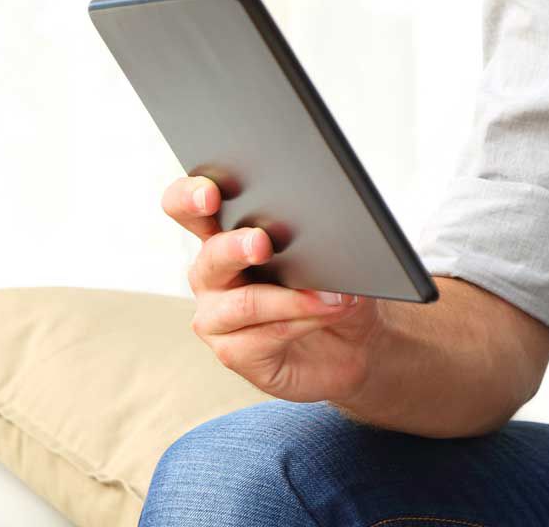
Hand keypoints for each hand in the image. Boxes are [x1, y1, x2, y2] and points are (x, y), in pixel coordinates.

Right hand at [162, 174, 383, 402]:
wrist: (358, 343)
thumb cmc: (337, 289)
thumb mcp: (337, 256)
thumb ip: (323, 240)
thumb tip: (327, 238)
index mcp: (226, 235)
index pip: (190, 208)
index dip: (190, 197)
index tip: (210, 195)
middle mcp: (213, 275)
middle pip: (209, 256)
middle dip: (236, 248)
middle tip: (261, 243)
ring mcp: (218, 317)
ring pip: (243, 303)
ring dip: (289, 299)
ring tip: (328, 295)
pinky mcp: (234, 353)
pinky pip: (262, 336)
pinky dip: (300, 322)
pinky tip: (326, 313)